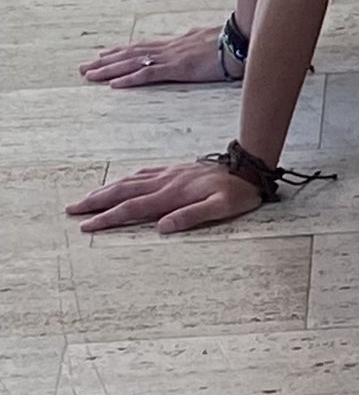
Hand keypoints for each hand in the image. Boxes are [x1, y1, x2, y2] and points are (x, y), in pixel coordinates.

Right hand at [68, 157, 266, 234]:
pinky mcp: (176, 170)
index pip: (132, 209)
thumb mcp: (221, 208)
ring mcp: (169, 174)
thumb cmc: (238, 192)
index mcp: (173, 194)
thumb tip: (162, 228)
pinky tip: (122, 182)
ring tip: (87, 197)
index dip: (108, 218)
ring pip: (130, 181)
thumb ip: (192, 217)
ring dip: (106, 189)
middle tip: (72, 209)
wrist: (250, 166)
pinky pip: (144, 173)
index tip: (87, 226)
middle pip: (123, 192)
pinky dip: (127, 179)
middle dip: (96, 202)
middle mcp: (166, 182)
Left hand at [80, 26, 230, 88]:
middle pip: (131, 53)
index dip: (122, 51)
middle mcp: (170, 47)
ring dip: (109, 69)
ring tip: (90, 74)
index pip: (143, 47)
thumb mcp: (212, 40)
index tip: (104, 54)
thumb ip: (199, 42)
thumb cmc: (234, 41)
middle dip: (106, 61)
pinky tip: (114, 84)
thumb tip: (196, 42)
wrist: (244, 41)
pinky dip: (129, 79)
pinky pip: (148, 74)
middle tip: (85, 67)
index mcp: (177, 43)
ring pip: (133, 62)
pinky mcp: (178, 68)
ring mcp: (172, 57)